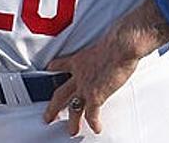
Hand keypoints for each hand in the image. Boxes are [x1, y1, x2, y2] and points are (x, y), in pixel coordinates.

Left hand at [43, 0, 168, 135]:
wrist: (121, 45)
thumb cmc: (116, 40)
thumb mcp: (104, 40)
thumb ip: (106, 44)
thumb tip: (119, 38)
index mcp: (80, 59)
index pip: (62, 64)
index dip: (54, 67)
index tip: (49, 69)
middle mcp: (80, 74)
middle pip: (60, 93)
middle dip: (53, 107)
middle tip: (47, 117)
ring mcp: (86, 86)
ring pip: (73, 107)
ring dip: (72, 121)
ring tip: (70, 130)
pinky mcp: (96, 95)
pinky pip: (92, 114)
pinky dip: (94, 122)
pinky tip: (96, 128)